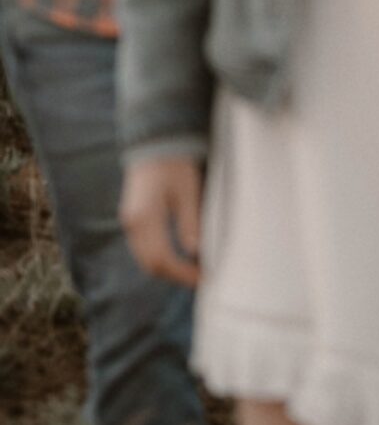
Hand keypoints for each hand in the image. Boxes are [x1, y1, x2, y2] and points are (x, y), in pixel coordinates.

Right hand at [120, 156, 204, 285]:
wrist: (155, 145)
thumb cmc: (175, 166)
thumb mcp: (188, 192)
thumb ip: (190, 222)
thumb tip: (195, 253)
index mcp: (145, 217)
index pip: (162, 259)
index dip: (183, 273)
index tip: (204, 278)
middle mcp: (132, 224)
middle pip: (150, 264)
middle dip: (176, 276)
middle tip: (201, 278)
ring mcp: (129, 223)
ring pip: (145, 259)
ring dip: (167, 269)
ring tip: (193, 271)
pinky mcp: (132, 220)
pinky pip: (143, 249)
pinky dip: (160, 258)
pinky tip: (178, 258)